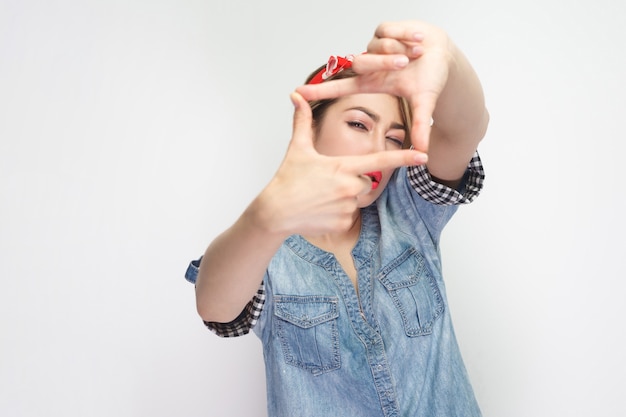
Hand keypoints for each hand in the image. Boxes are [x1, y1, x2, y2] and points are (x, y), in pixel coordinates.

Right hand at [253, 92, 426, 236]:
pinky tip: (319, 211)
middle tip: (326, 183)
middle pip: (365, 181)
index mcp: (343, 166)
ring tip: (320, 197)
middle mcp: (349, 187)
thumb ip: (302, 122)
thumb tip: (295, 96)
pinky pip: (348, 216)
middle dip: (351, 181)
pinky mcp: (343, 224)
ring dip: (344, 198)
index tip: (423, 155)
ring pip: (356, 199)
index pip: (380, 160)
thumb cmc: (286, 180)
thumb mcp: (297, 149)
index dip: (404, 157)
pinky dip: (337, 214)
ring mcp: (347, 207)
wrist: (275, 212)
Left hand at [296, 21, 453, 153]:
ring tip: (416, 53)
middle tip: (406, 63)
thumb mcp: (425, 102)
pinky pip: (388, 31)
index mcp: (373, 83)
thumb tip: (424, 151)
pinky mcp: (383, 31)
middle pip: (361, 62)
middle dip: (386, 61)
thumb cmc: (429, 77)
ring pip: (377, 46)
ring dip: (400, 48)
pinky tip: (417, 40)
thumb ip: (422, 125)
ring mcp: (374, 47)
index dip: (320, 90)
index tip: (298, 94)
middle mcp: (369, 65)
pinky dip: (405, 35)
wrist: (443, 54)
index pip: (340, 87)